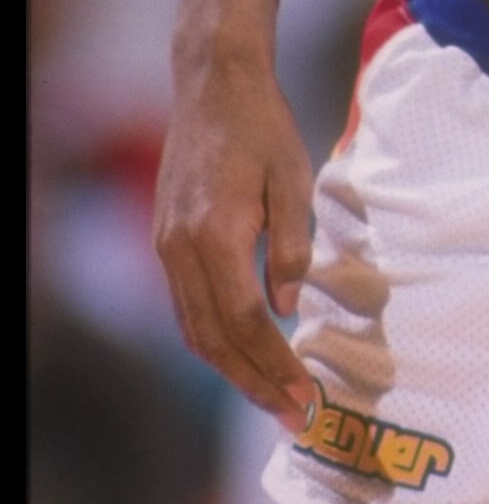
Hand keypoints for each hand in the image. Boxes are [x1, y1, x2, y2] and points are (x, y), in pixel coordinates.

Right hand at [154, 37, 318, 425]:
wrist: (214, 86)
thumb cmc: (264, 127)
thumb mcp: (293, 179)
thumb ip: (292, 246)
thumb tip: (289, 309)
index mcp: (215, 235)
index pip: (245, 323)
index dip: (275, 366)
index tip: (306, 398)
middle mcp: (181, 250)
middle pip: (214, 340)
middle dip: (255, 383)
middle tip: (294, 417)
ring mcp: (168, 248)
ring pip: (195, 330)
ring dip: (233, 370)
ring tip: (274, 398)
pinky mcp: (168, 242)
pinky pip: (188, 308)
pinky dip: (216, 341)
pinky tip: (246, 355)